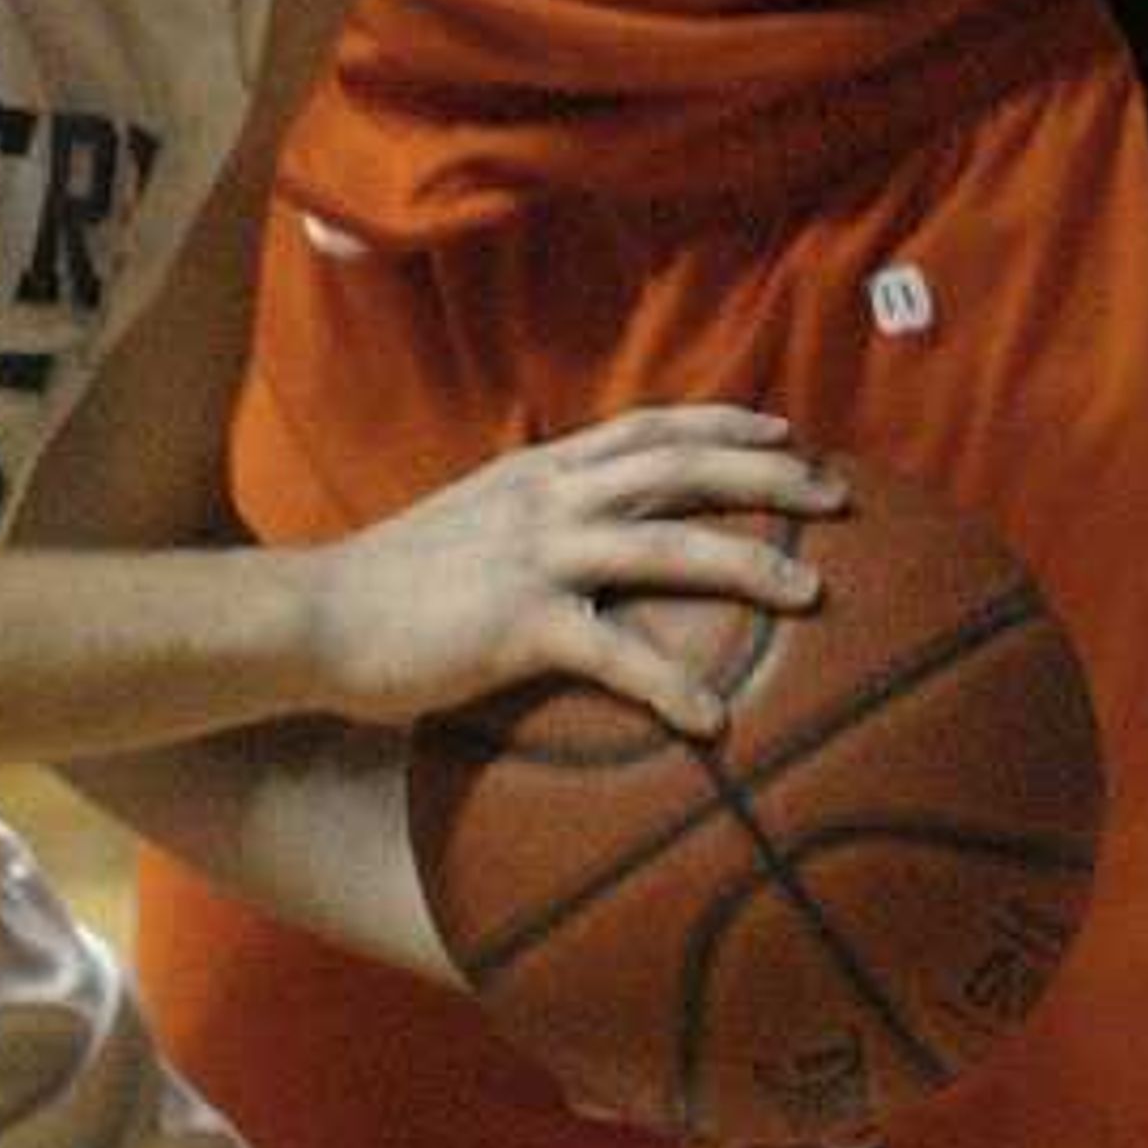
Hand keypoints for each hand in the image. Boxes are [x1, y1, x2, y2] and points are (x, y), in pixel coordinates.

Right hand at [292, 408, 843, 741]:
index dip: (723, 425)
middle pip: (679, 467)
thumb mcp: (469, 526)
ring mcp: (533, 556)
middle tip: (839, 498)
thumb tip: (583, 543)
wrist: (308, 617)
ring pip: (667, 545)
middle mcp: (546, 499)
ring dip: (749, 563)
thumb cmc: (385, 587)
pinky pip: (614, 652)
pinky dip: (671, 686)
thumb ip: (529, 521)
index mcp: (536, 473)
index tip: (788, 435)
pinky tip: (714, 722)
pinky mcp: (515, 624)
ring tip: (813, 594)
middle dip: (769, 478)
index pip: (647, 427)